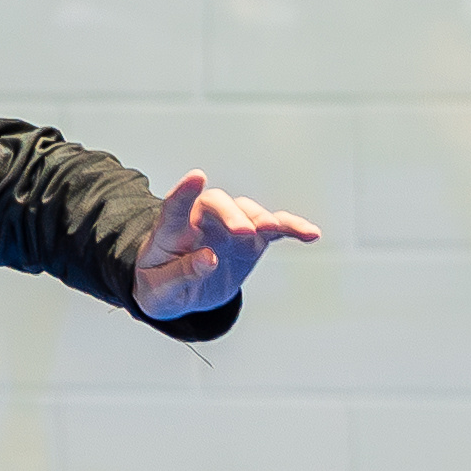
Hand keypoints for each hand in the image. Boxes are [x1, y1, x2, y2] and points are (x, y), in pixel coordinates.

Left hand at [132, 168, 321, 319]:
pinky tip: (310, 234)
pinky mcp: (253, 240)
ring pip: (247, 212)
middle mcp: (201, 222)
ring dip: (260, 218)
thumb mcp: (160, 290)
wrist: (178, 294)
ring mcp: (229, 228)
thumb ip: (181, 274)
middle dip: (231, 214)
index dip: (184, 192)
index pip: (175, 207)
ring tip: (273, 228)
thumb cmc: (160, 285)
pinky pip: (275, 229)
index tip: (196, 177)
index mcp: (170, 232)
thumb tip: (207, 259)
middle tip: (243, 232)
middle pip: (216, 203)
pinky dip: (292, 229)